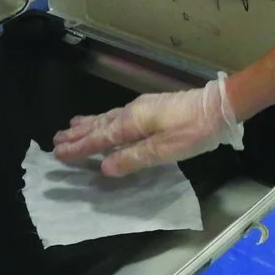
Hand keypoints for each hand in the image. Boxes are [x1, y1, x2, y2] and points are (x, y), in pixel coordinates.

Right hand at [51, 74, 242, 175]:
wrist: (219, 107)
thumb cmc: (194, 131)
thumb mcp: (164, 150)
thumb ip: (133, 158)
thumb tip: (104, 167)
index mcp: (132, 122)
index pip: (99, 138)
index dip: (79, 147)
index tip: (58, 154)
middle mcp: (132, 111)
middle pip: (99, 125)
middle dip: (78, 134)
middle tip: (55, 141)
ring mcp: (142, 108)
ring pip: (107, 118)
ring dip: (88, 125)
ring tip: (71, 128)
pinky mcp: (151, 108)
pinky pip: (117, 115)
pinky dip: (104, 121)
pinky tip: (105, 123)